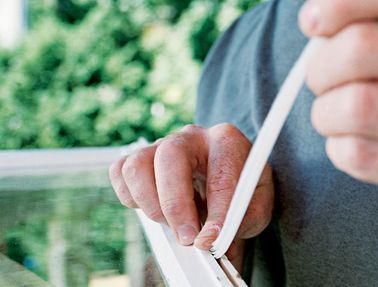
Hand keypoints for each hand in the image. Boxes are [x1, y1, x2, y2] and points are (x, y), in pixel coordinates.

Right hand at [109, 124, 273, 260]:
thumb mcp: (257, 205)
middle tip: (187, 237)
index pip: (220, 173)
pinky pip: (120, 172)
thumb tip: (211, 240)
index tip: (210, 238)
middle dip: (175, 204)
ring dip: (151, 203)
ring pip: (138, 165)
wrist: (229, 180)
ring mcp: (162, 143)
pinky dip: (131, 197)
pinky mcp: (141, 157)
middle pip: (169, 156)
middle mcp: (192, 136)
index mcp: (227, 141)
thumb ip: (241, 221)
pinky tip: (153, 208)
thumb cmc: (242, 190)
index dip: (216, 211)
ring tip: (171, 223)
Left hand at [300, 0, 377, 240]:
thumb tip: (317, 18)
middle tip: (323, 82)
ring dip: (326, 114)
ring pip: (359, 105)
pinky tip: (356, 146)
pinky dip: (340, 150)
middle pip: (365, 45)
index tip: (315, 22)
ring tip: (336, 118)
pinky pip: (364, 155)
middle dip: (321, 67)